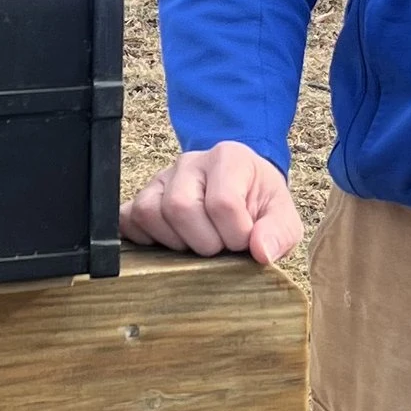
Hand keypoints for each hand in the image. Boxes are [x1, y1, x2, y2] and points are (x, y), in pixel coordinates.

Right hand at [120, 141, 303, 264]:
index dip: (235, 234)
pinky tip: (168, 245)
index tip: (244, 242)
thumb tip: (260, 252)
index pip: (222, 202)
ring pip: (149, 212)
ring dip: (175, 242)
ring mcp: (161, 179)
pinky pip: (127, 218)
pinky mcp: (142, 197)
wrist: (241, 190)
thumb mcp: (282, 215)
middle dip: (204, 242)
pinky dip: (144, 238)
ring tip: (197, 244)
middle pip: (180, 206)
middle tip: (220, 247)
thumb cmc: (259, 203)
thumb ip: (280, 232)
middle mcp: (189, 162)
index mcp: (228, 158)